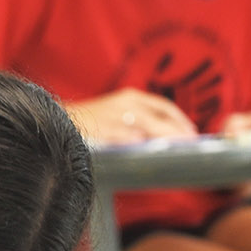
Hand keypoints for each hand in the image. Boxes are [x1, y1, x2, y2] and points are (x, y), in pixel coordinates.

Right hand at [72, 88, 197, 144]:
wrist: (57, 120)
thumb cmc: (89, 121)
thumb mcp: (115, 113)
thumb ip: (137, 122)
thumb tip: (159, 139)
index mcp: (130, 97)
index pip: (164, 107)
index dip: (181, 120)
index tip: (193, 134)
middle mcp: (125, 104)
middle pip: (160, 119)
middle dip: (179, 133)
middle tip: (192, 146)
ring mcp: (114, 117)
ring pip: (147, 128)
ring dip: (165, 139)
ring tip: (179, 151)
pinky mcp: (102, 131)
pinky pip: (124, 139)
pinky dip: (137, 144)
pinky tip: (148, 153)